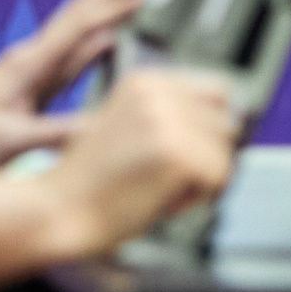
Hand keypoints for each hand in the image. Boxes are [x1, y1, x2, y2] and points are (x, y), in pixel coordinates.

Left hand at [0, 0, 150, 169]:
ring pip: (79, 31)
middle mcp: (30, 60)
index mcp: (27, 65)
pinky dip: (97, 42)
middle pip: (82, 13)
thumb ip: (63, 132)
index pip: (83, 23)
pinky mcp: (29, 90)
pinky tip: (112, 40)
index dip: (120, 2)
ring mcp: (29, 73)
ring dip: (110, 10)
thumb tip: (114, 126)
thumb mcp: (12, 142)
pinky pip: (72, 58)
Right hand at [45, 70, 238, 252]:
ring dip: (201, 179)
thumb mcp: (128, 126)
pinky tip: (163, 201)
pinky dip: (197, 198)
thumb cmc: (90, 181)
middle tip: (167, 178)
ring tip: (161, 188)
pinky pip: (220, 177)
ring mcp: (167, 122)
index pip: (218, 91)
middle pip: (226, 123)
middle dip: (207, 156)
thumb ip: (172, 117)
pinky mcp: (176, 155)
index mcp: (144, 81)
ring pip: (225, 152)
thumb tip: (233, 122)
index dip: (210, 128)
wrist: (56, 210)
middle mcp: (157, 93)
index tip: (193, 151)